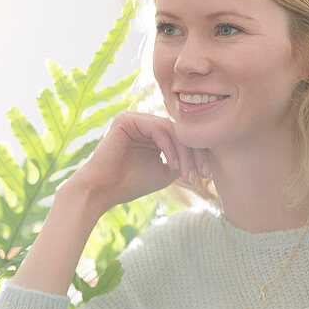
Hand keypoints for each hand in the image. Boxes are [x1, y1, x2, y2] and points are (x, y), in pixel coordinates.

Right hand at [66, 111, 207, 211]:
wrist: (101, 191)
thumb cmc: (129, 184)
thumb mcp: (164, 172)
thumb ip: (182, 160)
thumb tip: (204, 156)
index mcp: (150, 131)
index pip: (182, 136)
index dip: (198, 153)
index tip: (206, 174)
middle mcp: (143, 121)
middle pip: (180, 131)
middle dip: (195, 153)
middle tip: (203, 174)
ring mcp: (134, 117)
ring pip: (172, 130)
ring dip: (185, 153)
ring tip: (188, 174)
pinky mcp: (127, 119)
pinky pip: (158, 128)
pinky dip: (170, 147)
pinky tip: (172, 165)